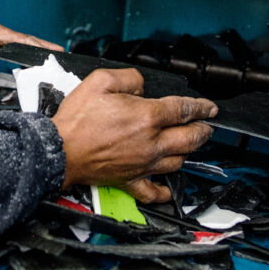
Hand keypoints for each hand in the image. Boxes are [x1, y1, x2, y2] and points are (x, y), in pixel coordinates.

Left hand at [0, 11, 62, 72]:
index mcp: (8, 36)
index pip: (30, 42)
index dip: (44, 47)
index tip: (58, 51)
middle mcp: (11, 37)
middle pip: (34, 43)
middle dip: (49, 48)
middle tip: (64, 54)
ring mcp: (8, 40)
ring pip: (29, 45)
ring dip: (41, 50)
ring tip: (54, 58)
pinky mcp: (4, 43)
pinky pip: (21, 49)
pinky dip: (29, 53)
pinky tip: (32, 61)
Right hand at [50, 67, 216, 202]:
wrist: (59, 150)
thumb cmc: (76, 120)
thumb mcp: (100, 82)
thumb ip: (128, 77)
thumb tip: (141, 84)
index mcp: (146, 117)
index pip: (184, 109)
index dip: (201, 107)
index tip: (209, 107)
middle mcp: (150, 143)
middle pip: (190, 138)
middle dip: (203, 130)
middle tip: (207, 125)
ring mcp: (143, 165)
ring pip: (178, 162)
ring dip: (188, 152)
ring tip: (189, 145)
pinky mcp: (130, 181)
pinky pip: (154, 191)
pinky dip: (165, 191)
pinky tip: (169, 188)